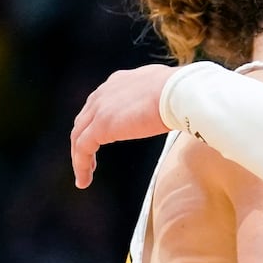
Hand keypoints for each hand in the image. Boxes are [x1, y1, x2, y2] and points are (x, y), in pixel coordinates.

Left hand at [71, 63, 178, 187]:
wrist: (180, 91)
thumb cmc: (183, 91)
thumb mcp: (165, 90)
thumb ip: (160, 97)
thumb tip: (175, 105)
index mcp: (119, 82)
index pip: (100, 103)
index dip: (98, 121)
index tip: (102, 137)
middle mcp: (104, 93)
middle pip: (84, 120)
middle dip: (84, 139)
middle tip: (88, 158)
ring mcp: (100, 109)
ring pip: (79, 135)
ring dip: (80, 156)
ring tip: (85, 175)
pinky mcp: (101, 127)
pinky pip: (82, 149)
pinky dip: (81, 165)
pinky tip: (85, 180)